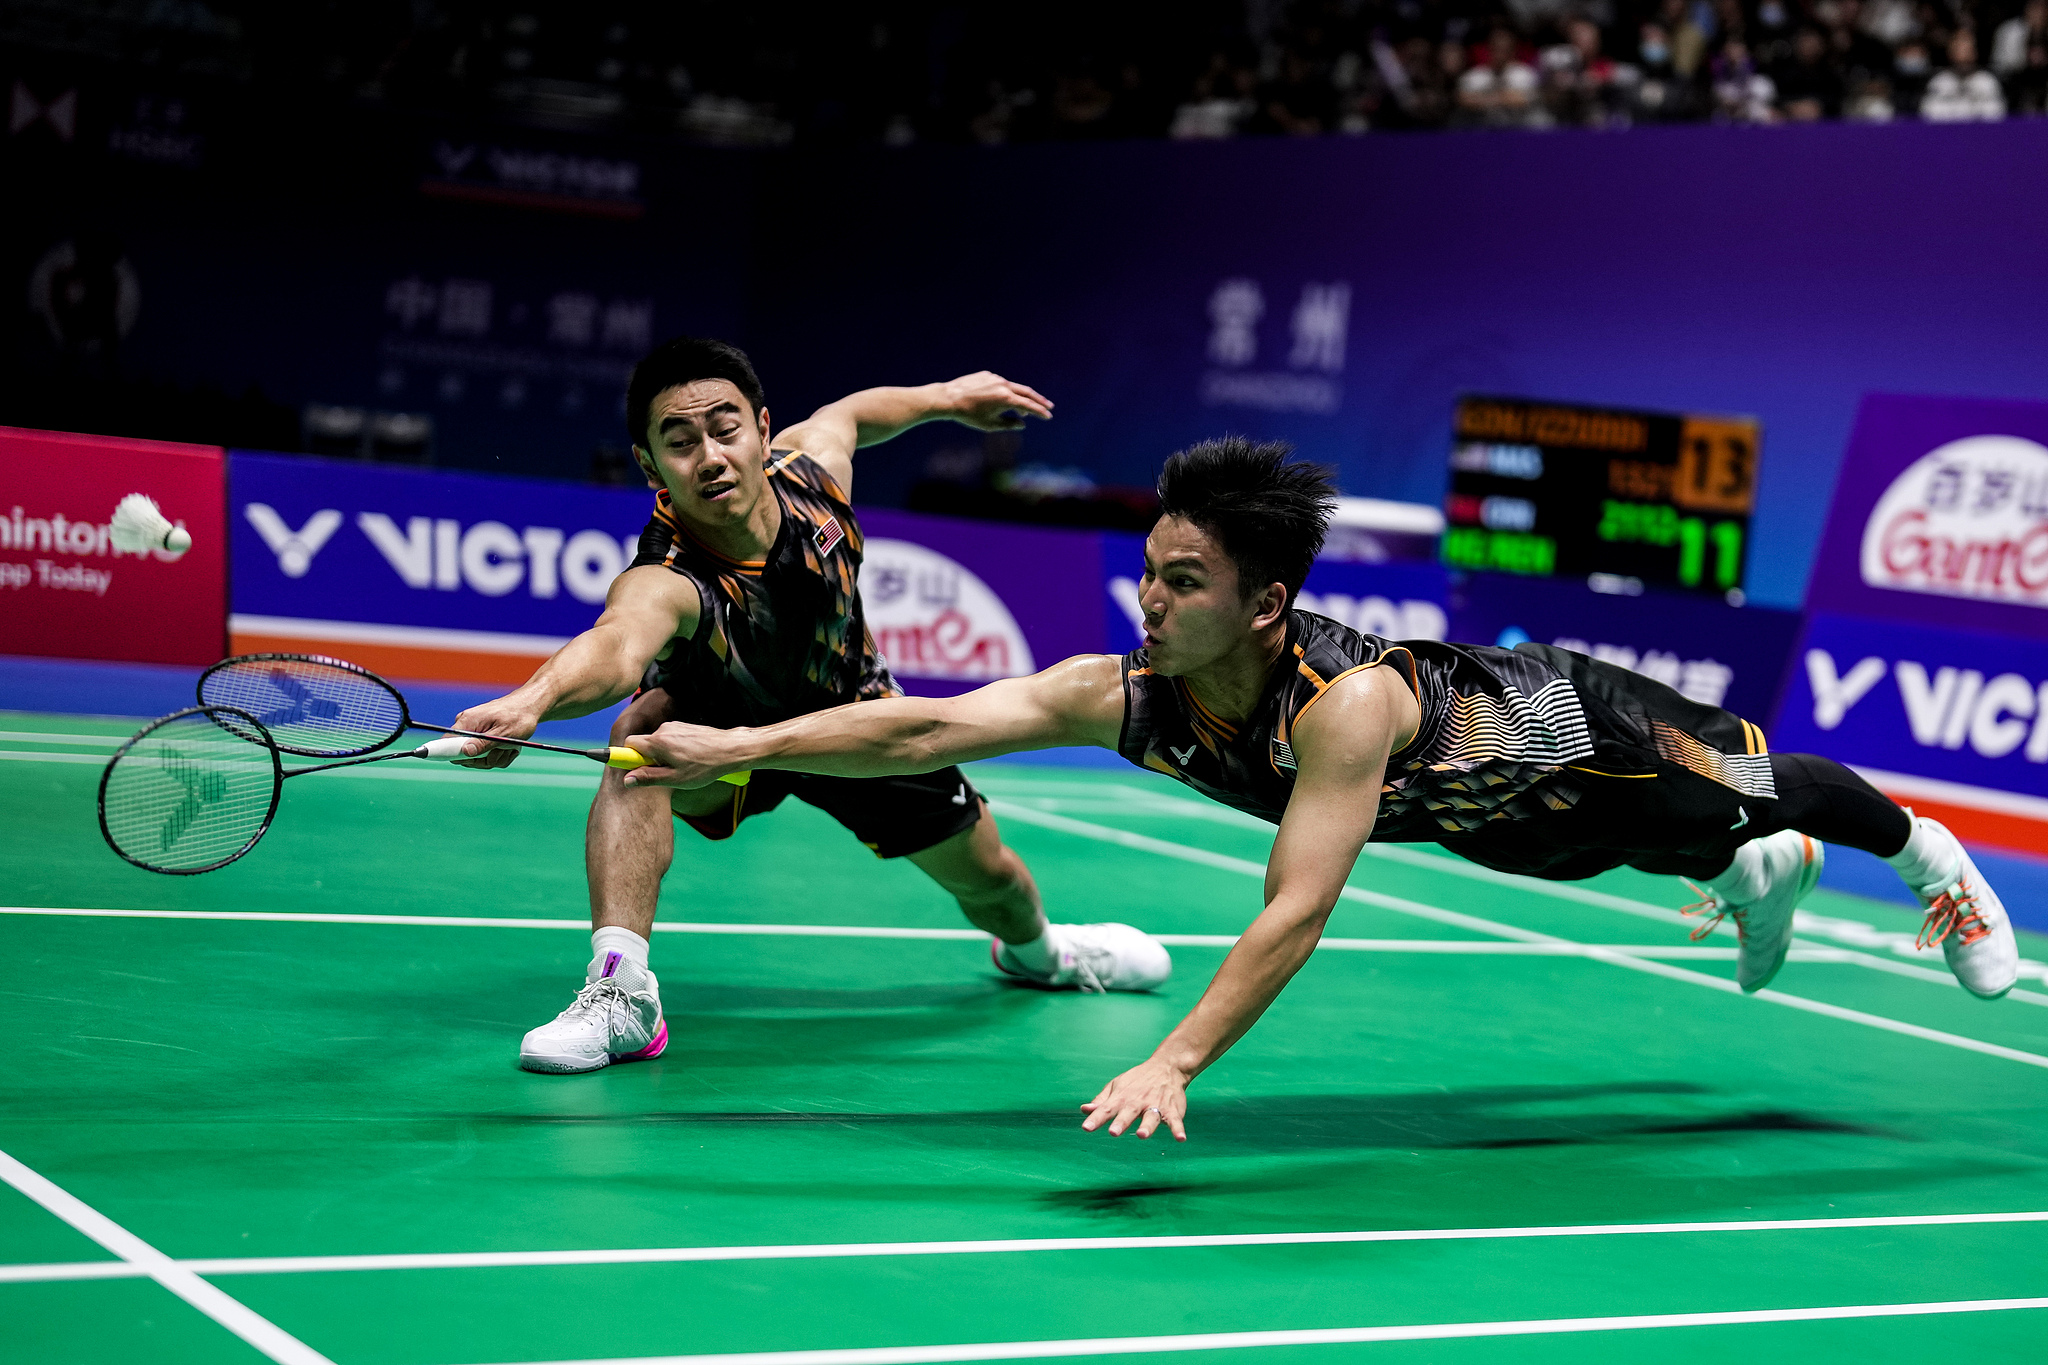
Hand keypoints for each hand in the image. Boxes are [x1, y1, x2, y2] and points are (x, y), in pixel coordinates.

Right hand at [448, 697, 539, 768]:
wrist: (530, 707)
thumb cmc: (518, 718)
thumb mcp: (503, 733)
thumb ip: (483, 744)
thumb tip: (464, 752)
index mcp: (466, 722)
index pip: (447, 743)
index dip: (455, 756)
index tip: (475, 759)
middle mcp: (467, 727)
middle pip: (464, 756)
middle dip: (485, 759)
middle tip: (502, 751)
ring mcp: (475, 733)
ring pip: (479, 758)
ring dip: (497, 756)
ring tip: (510, 746)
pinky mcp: (483, 738)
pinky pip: (488, 755)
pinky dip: (501, 754)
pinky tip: (511, 746)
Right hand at [620, 721, 743, 787]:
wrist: (731, 750)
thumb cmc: (705, 766)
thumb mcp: (675, 779)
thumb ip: (649, 778)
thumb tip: (627, 780)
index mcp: (658, 742)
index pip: (629, 744)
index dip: (627, 757)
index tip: (631, 768)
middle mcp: (664, 730)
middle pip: (643, 744)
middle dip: (648, 759)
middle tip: (665, 772)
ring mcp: (675, 726)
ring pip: (658, 742)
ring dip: (663, 755)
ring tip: (683, 766)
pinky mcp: (684, 726)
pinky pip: (670, 738)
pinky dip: (674, 749)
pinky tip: (690, 758)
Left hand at [941, 372, 1052, 430]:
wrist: (948, 398)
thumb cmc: (968, 415)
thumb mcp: (990, 425)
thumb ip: (1009, 424)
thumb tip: (1022, 423)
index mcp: (1006, 399)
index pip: (1028, 406)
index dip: (1040, 412)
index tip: (1049, 417)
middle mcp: (1003, 385)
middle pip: (1027, 392)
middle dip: (1039, 400)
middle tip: (1049, 406)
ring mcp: (995, 378)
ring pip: (1013, 387)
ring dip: (1021, 397)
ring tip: (1024, 409)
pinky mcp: (987, 374)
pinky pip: (1000, 384)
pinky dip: (1005, 392)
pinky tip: (999, 400)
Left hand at [1079, 1057, 1189, 1140]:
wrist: (1167, 1066)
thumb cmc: (1137, 1081)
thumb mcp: (1117, 1086)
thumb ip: (1102, 1101)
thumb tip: (1084, 1110)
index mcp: (1122, 1097)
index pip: (1106, 1109)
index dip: (1096, 1118)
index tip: (1086, 1128)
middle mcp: (1138, 1101)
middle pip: (1128, 1112)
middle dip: (1121, 1122)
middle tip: (1113, 1133)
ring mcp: (1156, 1105)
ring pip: (1151, 1117)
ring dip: (1147, 1126)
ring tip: (1142, 1135)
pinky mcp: (1172, 1109)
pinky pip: (1175, 1120)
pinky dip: (1178, 1129)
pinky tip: (1180, 1138)